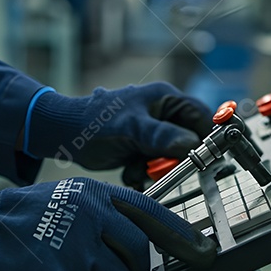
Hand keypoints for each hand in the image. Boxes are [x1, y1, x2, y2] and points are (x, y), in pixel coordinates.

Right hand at [0, 178, 215, 270]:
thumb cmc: (12, 226)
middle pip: (138, 256)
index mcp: (92, 194)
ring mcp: (75, 241)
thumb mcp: (61, 205)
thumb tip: (134, 252)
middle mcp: (89, 212)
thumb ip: (97, 221)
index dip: (180, 234)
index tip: (204, 252)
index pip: (149, 212)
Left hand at [28, 83, 212, 186]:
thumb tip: (191, 145)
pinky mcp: (142, 147)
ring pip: (172, 156)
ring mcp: (152, 131)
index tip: (205, 157)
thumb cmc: (94, 124)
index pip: (201, 116)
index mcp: (165, 98)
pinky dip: (144, 171)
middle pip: (188, 139)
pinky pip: (155, 163)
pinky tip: (129, 170)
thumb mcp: (131, 129)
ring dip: (156, 168)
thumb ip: (162, 136)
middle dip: (173, 158)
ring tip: (136, 168)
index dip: (206, 137)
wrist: (65, 136)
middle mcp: (162, 113)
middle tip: (159, 166)